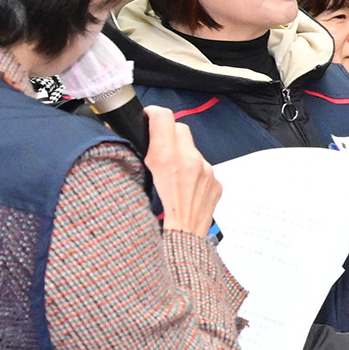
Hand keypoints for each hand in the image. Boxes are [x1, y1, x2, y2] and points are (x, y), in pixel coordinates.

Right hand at [145, 108, 220, 235]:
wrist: (182, 236)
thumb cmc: (156, 214)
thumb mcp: (140, 179)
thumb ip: (142, 155)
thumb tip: (132, 137)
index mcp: (167, 157)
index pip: (163, 117)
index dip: (153, 113)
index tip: (148, 117)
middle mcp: (190, 160)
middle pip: (180, 128)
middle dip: (168, 132)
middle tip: (159, 145)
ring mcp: (206, 170)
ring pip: (193, 150)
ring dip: (182, 155)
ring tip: (172, 175)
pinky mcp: (216, 181)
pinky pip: (203, 168)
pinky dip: (194, 173)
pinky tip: (185, 188)